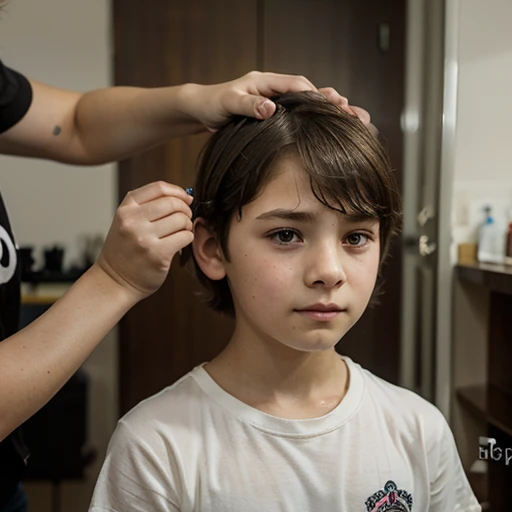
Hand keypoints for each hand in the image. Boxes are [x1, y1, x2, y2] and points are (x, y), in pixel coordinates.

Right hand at [96, 181, 193, 300]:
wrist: (114, 280)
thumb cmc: (125, 250)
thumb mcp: (127, 221)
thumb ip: (150, 206)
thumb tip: (186, 196)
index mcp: (126, 208)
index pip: (159, 188)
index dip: (178, 191)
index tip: (186, 198)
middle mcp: (133, 221)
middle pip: (173, 203)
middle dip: (185, 210)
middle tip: (185, 218)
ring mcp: (144, 238)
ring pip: (181, 220)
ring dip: (187, 225)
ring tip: (181, 231)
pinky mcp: (157, 254)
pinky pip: (185, 237)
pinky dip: (187, 238)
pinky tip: (180, 242)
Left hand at [183, 71, 371, 129]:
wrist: (201, 110)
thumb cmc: (212, 104)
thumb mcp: (227, 103)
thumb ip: (247, 105)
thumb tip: (270, 108)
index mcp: (265, 81)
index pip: (297, 85)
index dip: (316, 95)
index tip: (333, 105)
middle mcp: (273, 90)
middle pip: (309, 93)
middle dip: (332, 102)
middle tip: (353, 112)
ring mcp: (275, 101)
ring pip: (307, 105)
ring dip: (328, 112)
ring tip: (352, 120)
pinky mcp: (273, 115)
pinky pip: (298, 116)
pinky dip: (314, 122)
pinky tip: (328, 131)